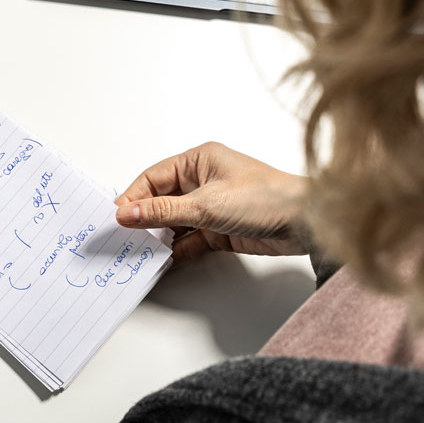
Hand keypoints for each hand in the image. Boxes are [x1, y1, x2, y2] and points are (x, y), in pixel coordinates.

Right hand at [114, 142, 309, 261]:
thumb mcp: (206, 205)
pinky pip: (189, 240)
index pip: (153, 178)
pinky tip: (164, 261)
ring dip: (160, 238)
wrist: (308, 223)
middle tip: (123, 238)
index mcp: (198, 161)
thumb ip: (163, 212)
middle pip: (161, 201)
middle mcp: (203, 181)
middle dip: (144, 220)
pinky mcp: (220, 229)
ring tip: (140, 253)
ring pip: (174, 223)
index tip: (115, 218)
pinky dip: (177, 250)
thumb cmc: (267, 198)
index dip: (132, 198)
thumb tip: (127, 214)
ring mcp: (211, 206)